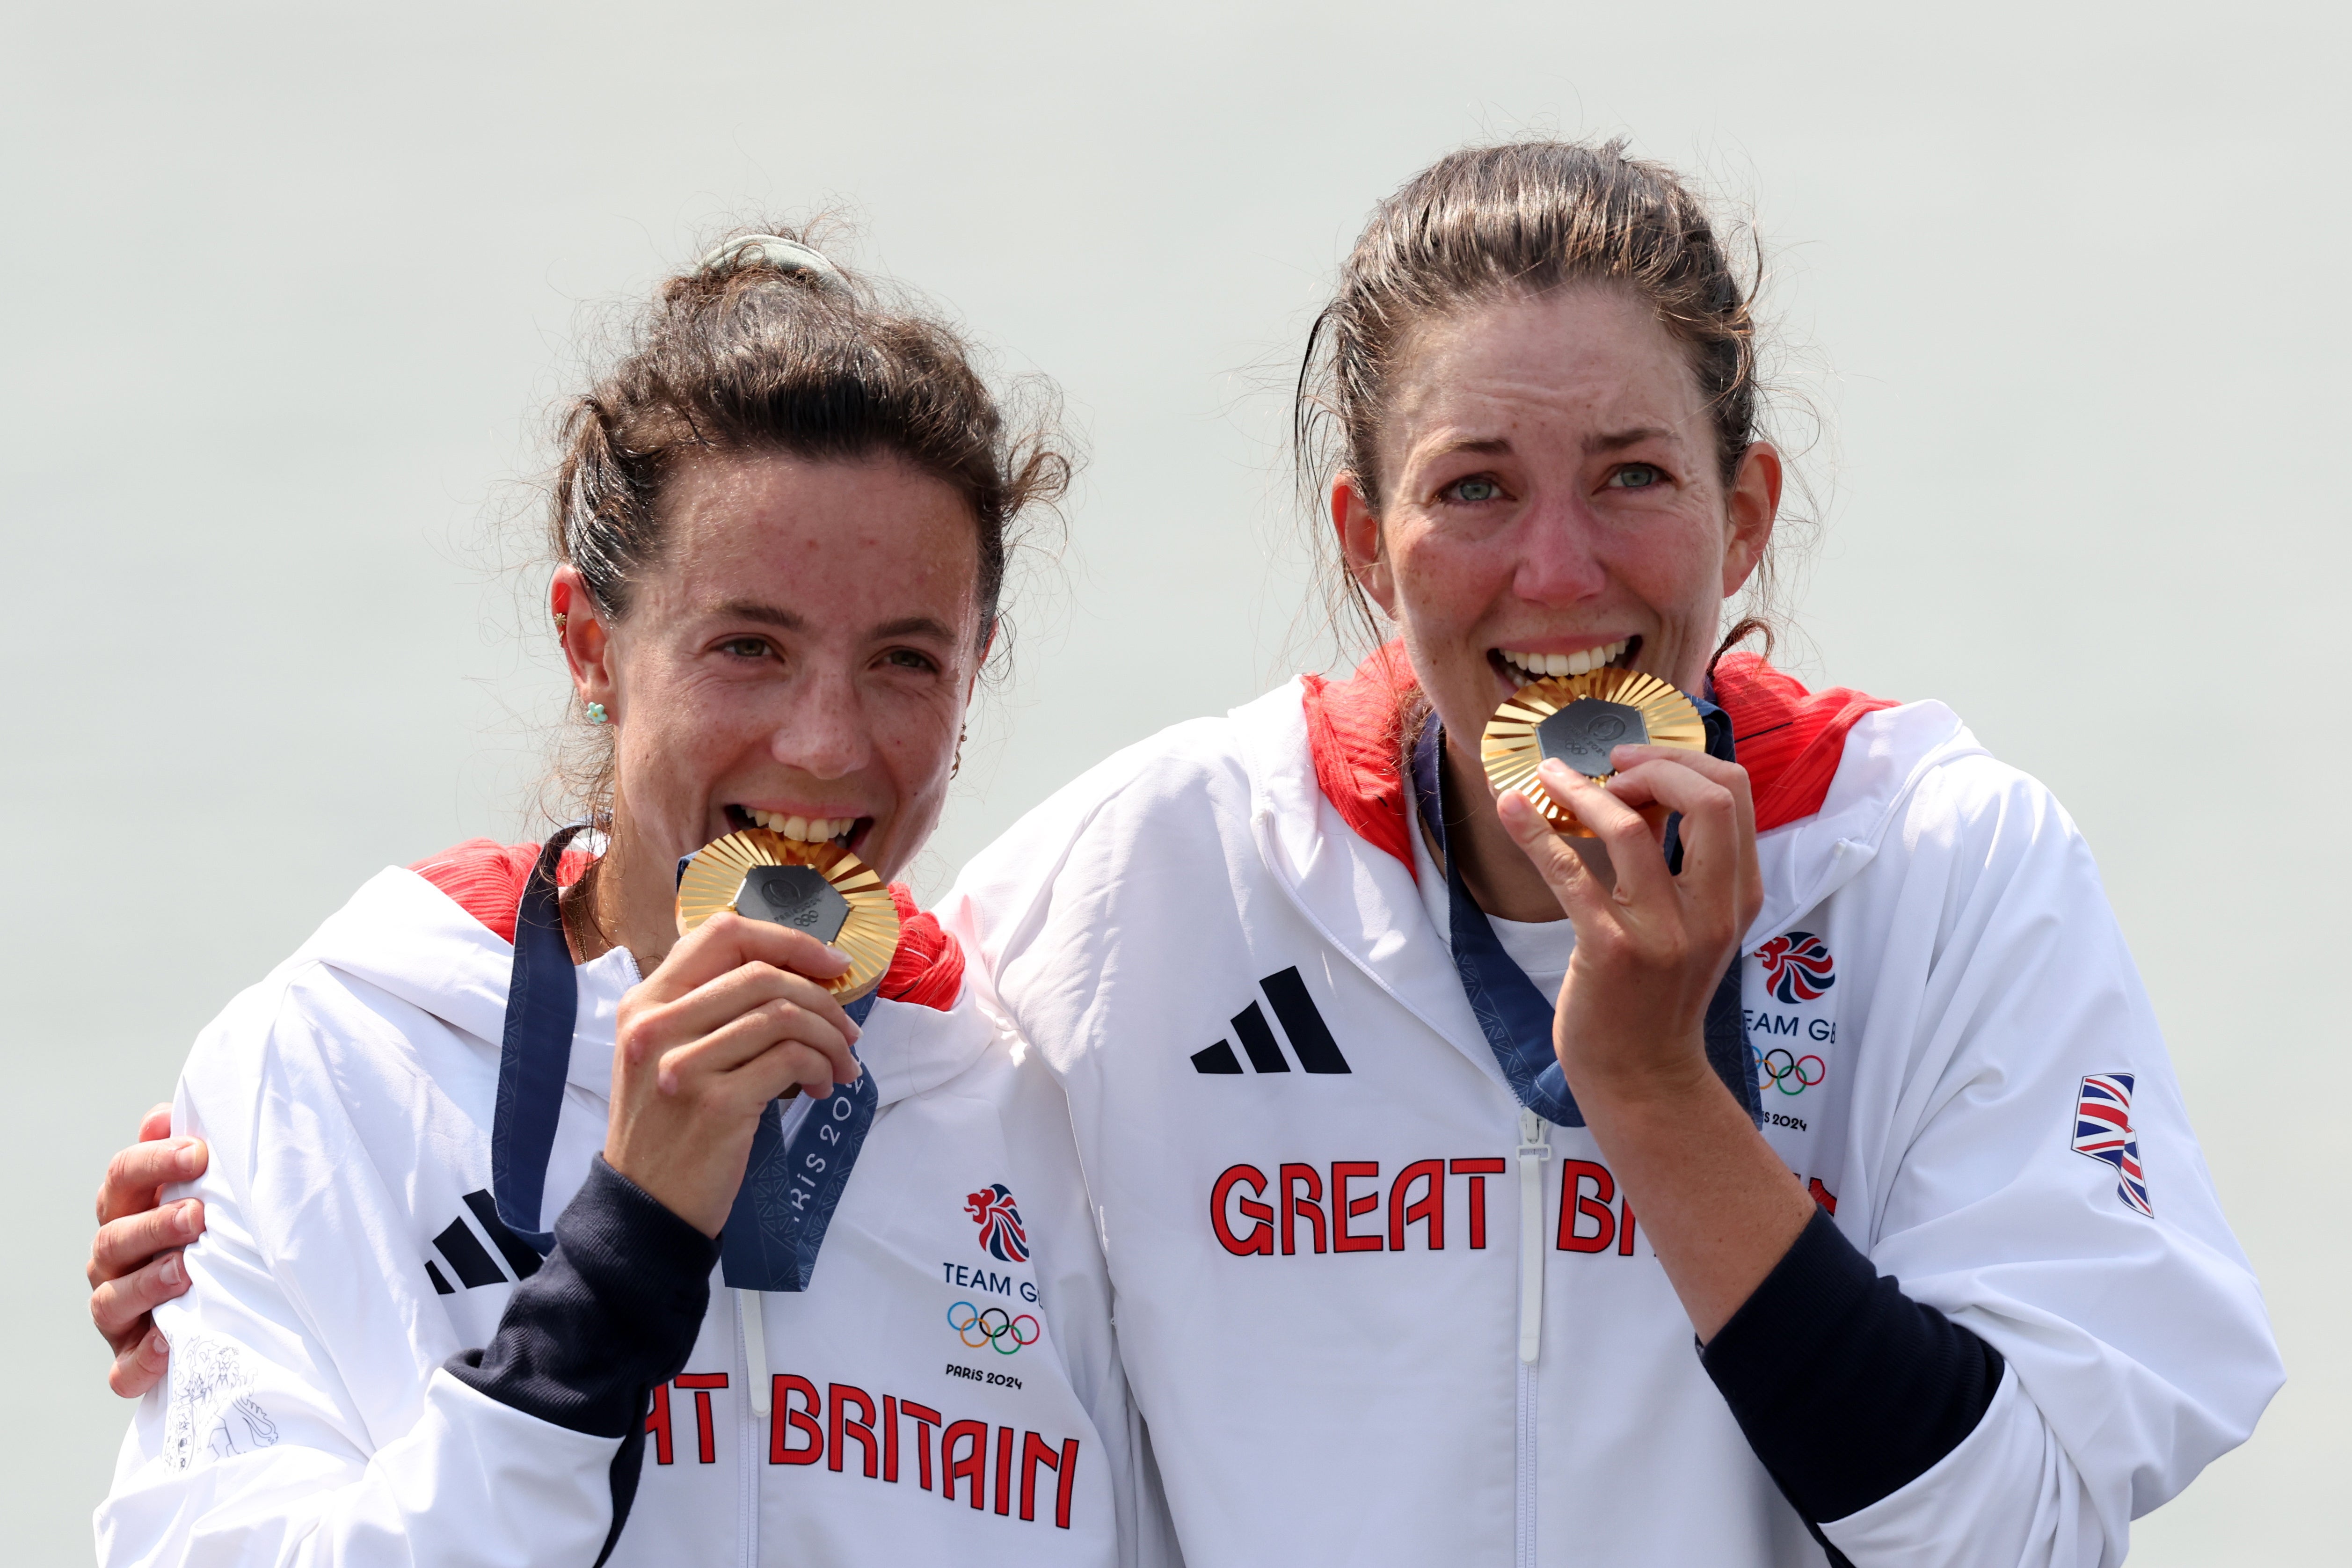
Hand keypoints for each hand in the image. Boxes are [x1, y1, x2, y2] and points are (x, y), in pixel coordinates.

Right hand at [89, 1104, 208, 1397]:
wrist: (228, 1309)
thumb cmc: (213, 1233)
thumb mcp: (204, 1191)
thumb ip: (185, 1154)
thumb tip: (167, 1113)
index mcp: (128, 1213)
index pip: (122, 1178)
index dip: (153, 1161)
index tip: (199, 1151)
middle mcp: (114, 1263)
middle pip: (114, 1239)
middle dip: (154, 1225)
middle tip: (197, 1215)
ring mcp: (119, 1315)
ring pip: (110, 1301)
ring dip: (147, 1284)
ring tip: (185, 1271)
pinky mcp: (130, 1361)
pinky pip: (123, 1369)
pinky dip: (140, 1360)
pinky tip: (166, 1343)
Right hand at [605, 913, 862, 1236]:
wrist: (646, 1205)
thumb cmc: (669, 1126)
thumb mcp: (669, 1054)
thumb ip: (711, 1010)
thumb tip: (798, 977)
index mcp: (645, 1003)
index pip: (722, 934)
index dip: (787, 940)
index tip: (831, 963)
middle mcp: (656, 1026)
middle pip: (762, 973)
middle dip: (822, 997)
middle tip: (847, 1030)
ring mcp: (683, 1065)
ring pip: (783, 1014)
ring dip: (829, 1038)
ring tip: (839, 1066)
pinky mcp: (716, 1104)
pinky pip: (791, 1059)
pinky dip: (821, 1066)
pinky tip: (821, 1087)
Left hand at [1500, 743, 1810, 1340]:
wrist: (1643, 1079)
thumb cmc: (1657, 996)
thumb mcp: (1694, 925)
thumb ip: (1685, 864)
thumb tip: (1645, 787)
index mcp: (1737, 895)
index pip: (1735, 793)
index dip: (1685, 759)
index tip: (1636, 762)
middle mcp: (1710, 910)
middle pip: (1706, 797)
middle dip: (1652, 763)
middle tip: (1606, 766)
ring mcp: (1663, 932)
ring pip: (1631, 828)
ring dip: (1582, 790)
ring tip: (1548, 776)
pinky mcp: (1611, 952)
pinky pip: (1571, 874)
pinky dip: (1535, 834)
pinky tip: (1511, 810)